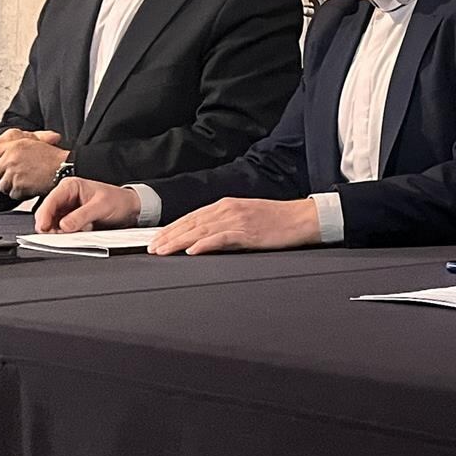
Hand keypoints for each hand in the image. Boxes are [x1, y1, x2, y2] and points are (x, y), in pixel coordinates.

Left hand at [0, 129, 68, 198]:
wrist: (65, 168)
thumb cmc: (52, 158)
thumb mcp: (32, 143)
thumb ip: (12, 146)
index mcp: (14, 145)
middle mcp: (11, 157)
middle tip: (6, 179)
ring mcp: (14, 171)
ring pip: (0, 186)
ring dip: (9, 187)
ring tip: (23, 181)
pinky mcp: (19, 184)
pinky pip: (11, 194)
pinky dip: (19, 193)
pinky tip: (28, 186)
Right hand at [37, 177, 139, 231]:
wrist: (129, 208)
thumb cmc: (118, 201)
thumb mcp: (102, 207)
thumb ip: (82, 216)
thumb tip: (64, 225)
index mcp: (70, 186)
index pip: (50, 201)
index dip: (44, 215)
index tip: (44, 228)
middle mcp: (65, 196)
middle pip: (47, 214)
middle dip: (49, 226)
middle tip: (57, 237)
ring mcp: (66, 209)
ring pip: (51, 223)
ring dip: (56, 232)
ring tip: (69, 236)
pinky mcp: (70, 219)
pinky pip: (60, 229)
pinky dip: (63, 234)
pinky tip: (72, 236)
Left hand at [148, 197, 321, 255]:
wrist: (302, 218)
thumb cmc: (277, 220)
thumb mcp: (247, 215)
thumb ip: (226, 222)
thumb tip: (204, 235)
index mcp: (227, 204)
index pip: (192, 216)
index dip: (173, 228)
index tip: (157, 239)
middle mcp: (229, 209)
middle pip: (192, 223)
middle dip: (169, 236)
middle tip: (152, 247)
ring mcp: (238, 221)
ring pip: (202, 231)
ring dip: (179, 241)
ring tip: (164, 250)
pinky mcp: (249, 233)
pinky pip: (222, 238)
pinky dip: (205, 244)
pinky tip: (192, 251)